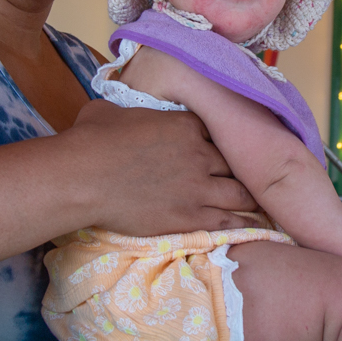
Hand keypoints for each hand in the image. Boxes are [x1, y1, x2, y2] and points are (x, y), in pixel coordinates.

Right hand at [67, 101, 254, 234]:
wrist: (83, 177)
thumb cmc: (92, 140)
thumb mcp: (111, 111)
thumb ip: (126, 112)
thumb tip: (115, 115)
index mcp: (185, 124)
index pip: (217, 132)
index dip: (218, 143)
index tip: (217, 152)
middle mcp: (199, 154)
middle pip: (235, 163)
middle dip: (239, 170)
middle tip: (245, 180)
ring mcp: (198, 187)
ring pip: (239, 193)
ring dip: (248, 199)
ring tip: (257, 206)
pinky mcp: (190, 216)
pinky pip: (228, 221)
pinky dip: (243, 225)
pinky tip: (253, 229)